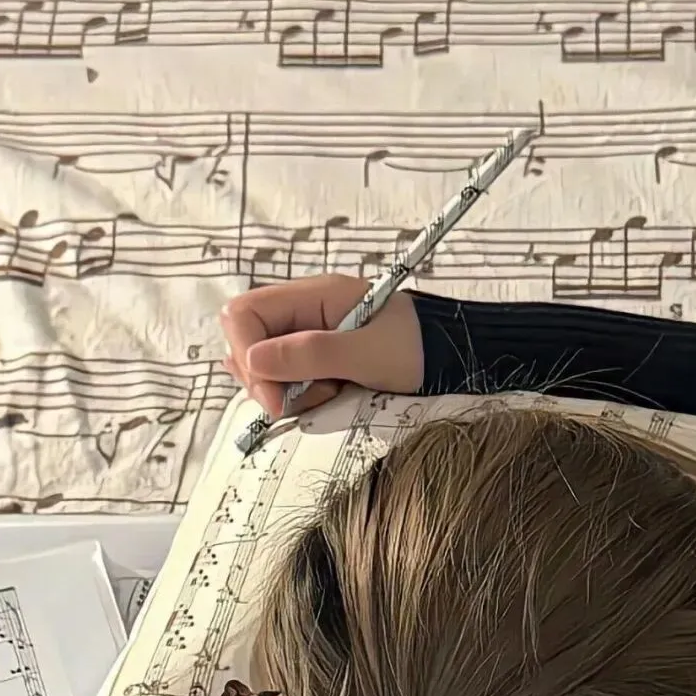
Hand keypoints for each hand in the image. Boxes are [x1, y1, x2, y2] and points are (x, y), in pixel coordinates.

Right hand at [220, 275, 424, 418]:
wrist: (452, 358)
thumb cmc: (417, 347)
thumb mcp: (367, 353)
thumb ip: (311, 354)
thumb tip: (253, 360)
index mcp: (311, 295)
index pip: (243, 314)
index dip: (247, 354)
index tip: (275, 396)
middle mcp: (302, 313)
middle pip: (247, 345)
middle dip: (265, 381)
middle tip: (303, 401)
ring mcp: (307, 339)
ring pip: (264, 369)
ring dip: (286, 392)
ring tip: (329, 395)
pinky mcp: (317, 363)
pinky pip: (287, 382)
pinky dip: (299, 398)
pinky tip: (328, 398)